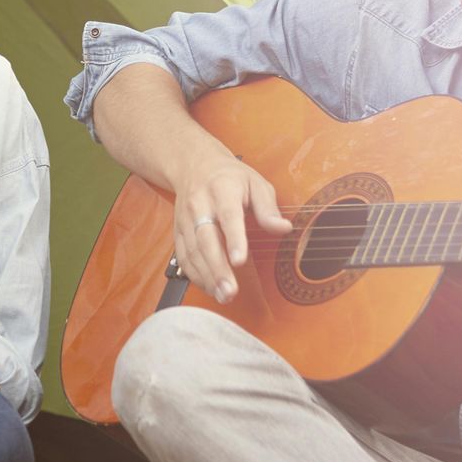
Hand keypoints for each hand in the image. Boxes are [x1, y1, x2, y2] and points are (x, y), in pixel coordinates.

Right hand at [169, 150, 291, 302]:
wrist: (194, 166)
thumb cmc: (229, 177)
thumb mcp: (255, 182)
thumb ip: (268, 207)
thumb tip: (283, 228)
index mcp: (222, 189)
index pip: (228, 215)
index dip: (234, 239)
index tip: (240, 260)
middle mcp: (199, 205)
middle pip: (206, 239)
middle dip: (217, 268)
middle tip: (230, 291)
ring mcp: (185, 220)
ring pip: (192, 252)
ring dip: (207, 277)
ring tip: (223, 296)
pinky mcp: (178, 232)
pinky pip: (184, 257)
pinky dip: (196, 275)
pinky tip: (210, 287)